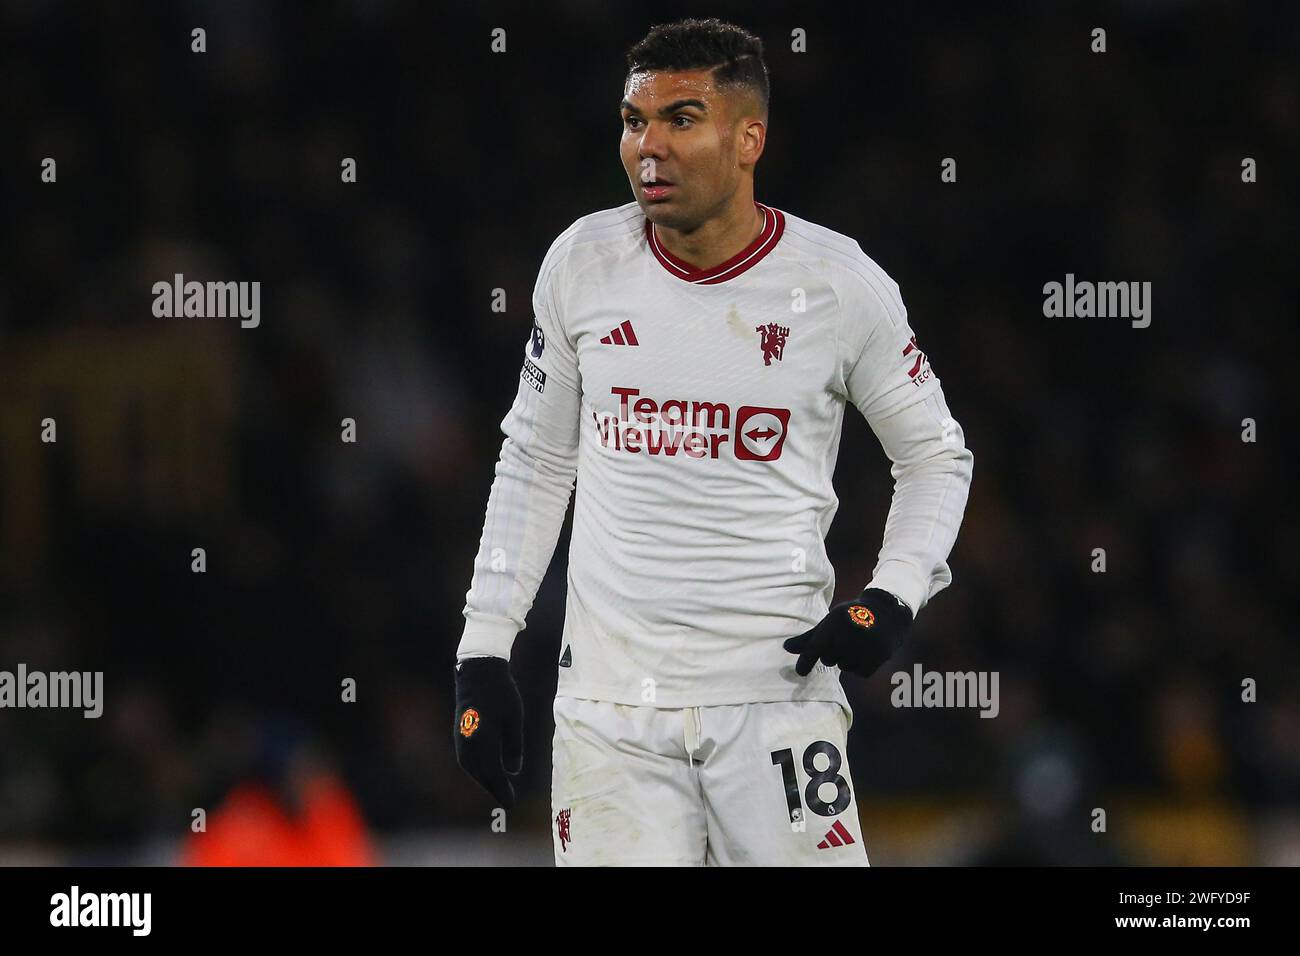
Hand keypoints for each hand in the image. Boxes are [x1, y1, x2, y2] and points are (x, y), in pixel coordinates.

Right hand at [453, 656, 523, 808]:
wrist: (478, 672)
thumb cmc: (501, 693)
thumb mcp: (514, 718)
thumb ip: (513, 745)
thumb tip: (513, 770)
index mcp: (484, 739)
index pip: (493, 772)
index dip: (502, 789)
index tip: (512, 802)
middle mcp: (468, 742)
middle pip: (480, 773)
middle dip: (494, 788)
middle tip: (507, 800)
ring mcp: (460, 737)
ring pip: (471, 767)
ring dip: (484, 780)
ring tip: (498, 788)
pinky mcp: (458, 732)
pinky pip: (466, 758)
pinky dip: (477, 769)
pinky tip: (486, 770)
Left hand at [783, 588, 911, 677]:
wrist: (887, 612)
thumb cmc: (851, 617)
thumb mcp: (830, 622)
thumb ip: (809, 638)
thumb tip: (786, 647)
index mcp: (835, 621)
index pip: (816, 646)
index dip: (806, 661)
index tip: (800, 672)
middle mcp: (851, 632)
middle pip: (829, 659)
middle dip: (832, 654)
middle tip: (842, 641)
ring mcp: (867, 644)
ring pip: (845, 667)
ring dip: (846, 661)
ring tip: (855, 645)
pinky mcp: (880, 655)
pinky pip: (861, 672)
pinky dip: (861, 666)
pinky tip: (866, 652)